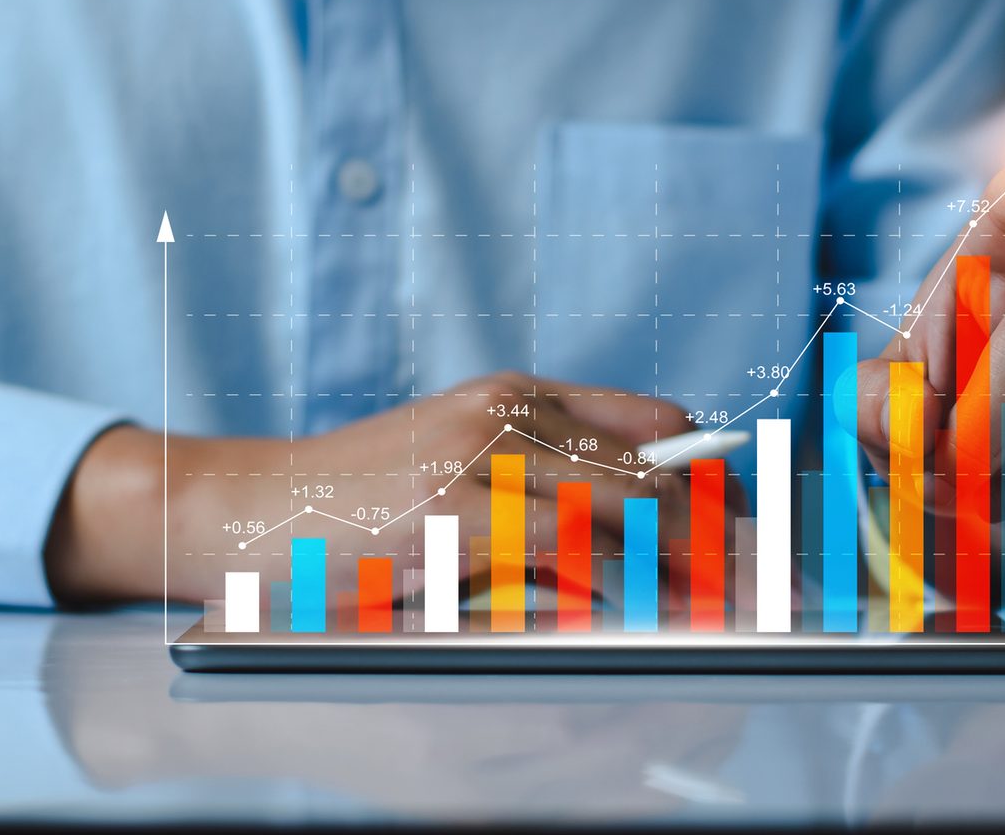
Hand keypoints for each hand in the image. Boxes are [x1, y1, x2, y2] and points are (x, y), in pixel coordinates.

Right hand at [47, 373, 698, 605]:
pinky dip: (606, 583)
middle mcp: (506, 412)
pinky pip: (563, 546)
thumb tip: (652, 494)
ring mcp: (480, 458)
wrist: (250, 504)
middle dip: (714, 534)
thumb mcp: (457, 455)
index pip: (655, 420)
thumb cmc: (355, 493)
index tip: (748, 522)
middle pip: (653, 469)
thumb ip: (542, 462)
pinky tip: (628, 611)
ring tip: (713, 608)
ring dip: (675, 567)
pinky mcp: (452, 511)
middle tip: (753, 584)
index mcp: (515, 393)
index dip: (710, 474)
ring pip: (620, 510)